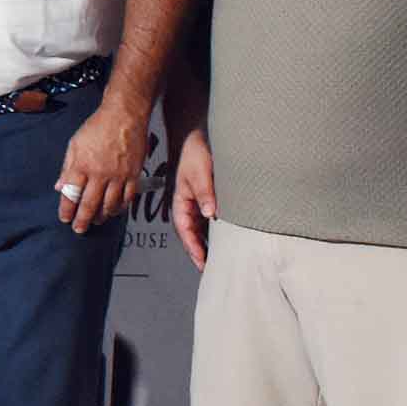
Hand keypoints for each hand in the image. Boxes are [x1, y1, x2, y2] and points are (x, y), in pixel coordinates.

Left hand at [55, 97, 147, 234]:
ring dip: (101, 216)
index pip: (71, 194)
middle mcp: (100, 173)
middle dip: (82, 220)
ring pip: (109, 204)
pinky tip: (115, 211)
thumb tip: (59, 186)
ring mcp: (118, 175)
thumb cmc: (97, 127)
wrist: (124, 115)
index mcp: (82, 165)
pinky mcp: (134, 174)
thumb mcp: (74, 144)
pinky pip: (128, 197)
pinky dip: (121, 207)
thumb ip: (67, 167)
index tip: (64, 218)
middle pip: (89, 204)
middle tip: (79, 229)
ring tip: (96, 221)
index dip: (67, 209)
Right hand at [172, 128, 218, 269]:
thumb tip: (210, 214)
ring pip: (201, 229)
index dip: (192, 247)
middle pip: (191, 234)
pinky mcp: (209, 200)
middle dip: (199, 252)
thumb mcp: (199, 172)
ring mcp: (198, 204)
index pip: (185, 230)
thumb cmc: (196, 153)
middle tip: (210, 269)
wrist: (198, 137)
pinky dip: (214, 233)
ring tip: (218, 260)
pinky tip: (225, 241)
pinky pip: (210, 221)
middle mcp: (189, 206)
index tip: (202, 262)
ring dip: (207, 244)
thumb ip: (205, 192)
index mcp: (181, 201)